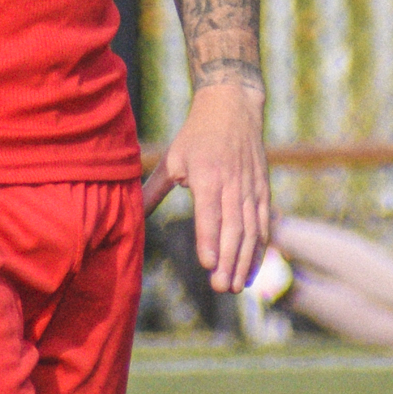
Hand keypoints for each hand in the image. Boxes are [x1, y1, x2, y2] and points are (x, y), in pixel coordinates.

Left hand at [143, 81, 271, 291]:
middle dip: (228, 260)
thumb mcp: (171, 159)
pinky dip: (260, 249)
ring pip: (251, 229)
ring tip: (235, 287)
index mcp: (206, 173)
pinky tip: (251, 271)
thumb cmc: (196, 135)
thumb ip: (153, 190)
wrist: (233, 106)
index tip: (208, 265)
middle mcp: (231, 181)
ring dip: (245, 261)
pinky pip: (263, 224)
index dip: (209, 239)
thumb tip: (129, 213)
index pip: (209, 212)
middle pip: (233, 226)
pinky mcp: (262, 190)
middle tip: (221, 287)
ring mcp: (250, 187)